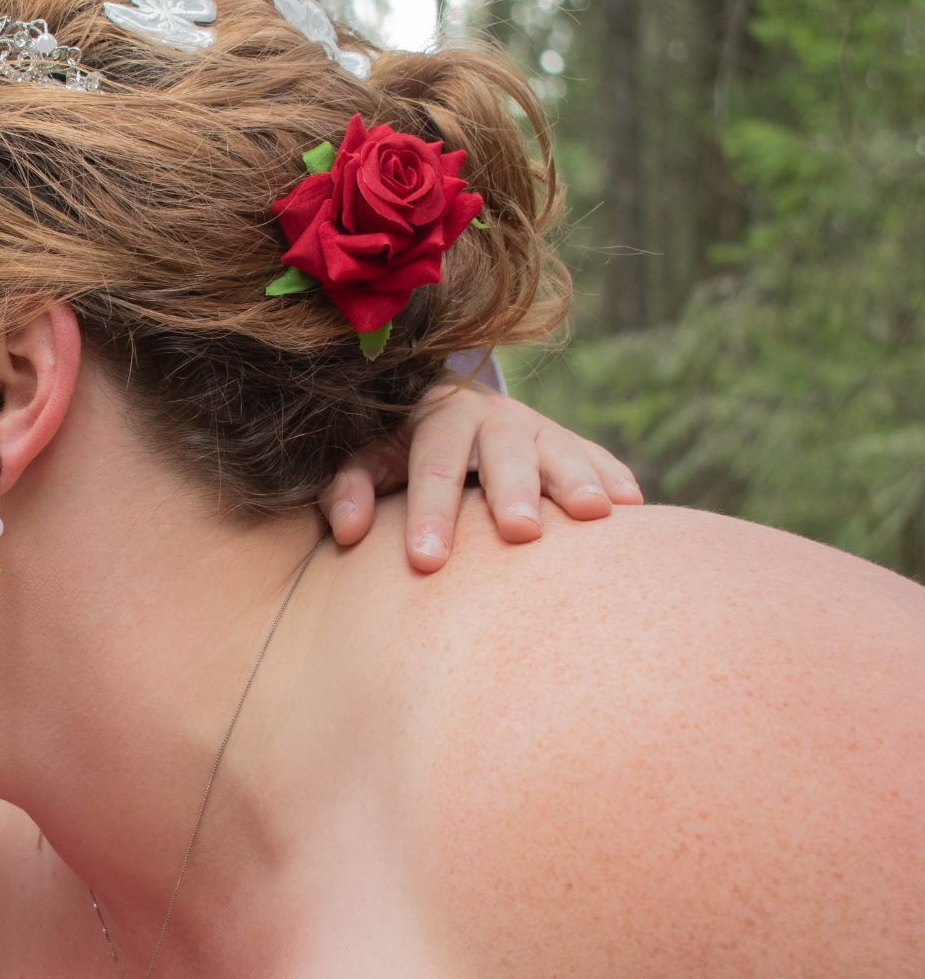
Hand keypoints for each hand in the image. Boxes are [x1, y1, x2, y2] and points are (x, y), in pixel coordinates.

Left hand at [320, 379, 642, 571]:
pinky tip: (632, 505)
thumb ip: (351, 488)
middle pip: (502, 449)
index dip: (428, 509)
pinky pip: (598, 458)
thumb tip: (347, 531)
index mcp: (436, 416)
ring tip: (592, 514)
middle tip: (519, 532)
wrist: (451, 418)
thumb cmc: (403, 456)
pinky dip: (613, 477)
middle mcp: (490, 417)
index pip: (431, 461)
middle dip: (512, 489)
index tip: (426, 562)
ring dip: (575, 479)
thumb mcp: (372, 462)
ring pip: (559, 448)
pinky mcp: (572, 445)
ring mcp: (538, 429)